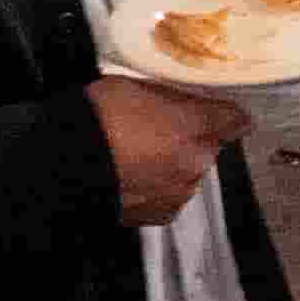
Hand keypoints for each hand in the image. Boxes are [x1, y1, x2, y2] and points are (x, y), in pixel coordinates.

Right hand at [85, 74, 231, 224]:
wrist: (65, 166)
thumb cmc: (96, 118)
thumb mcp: (133, 86)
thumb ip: (169, 96)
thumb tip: (185, 101)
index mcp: (195, 125)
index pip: (234, 119)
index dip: (227, 115)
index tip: (222, 114)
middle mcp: (198, 161)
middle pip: (208, 147)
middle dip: (191, 140)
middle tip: (158, 132)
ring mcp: (181, 191)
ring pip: (189, 173)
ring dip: (174, 166)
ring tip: (139, 158)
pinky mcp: (163, 214)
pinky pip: (170, 196)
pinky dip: (158, 188)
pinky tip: (133, 178)